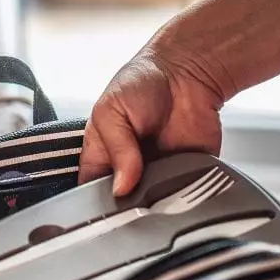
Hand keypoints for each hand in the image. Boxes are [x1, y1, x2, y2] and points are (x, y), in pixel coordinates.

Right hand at [78, 46, 226, 194]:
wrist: (187, 71)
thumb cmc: (142, 82)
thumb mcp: (111, 110)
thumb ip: (116, 149)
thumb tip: (121, 187)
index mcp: (102, 157)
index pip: (91, 193)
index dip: (96, 205)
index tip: (106, 207)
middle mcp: (129, 172)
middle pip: (123, 206)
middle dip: (128, 208)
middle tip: (134, 202)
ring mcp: (158, 177)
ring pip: (154, 208)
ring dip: (157, 205)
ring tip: (158, 191)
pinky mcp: (188, 177)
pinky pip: (185, 198)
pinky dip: (184, 198)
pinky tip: (181, 189)